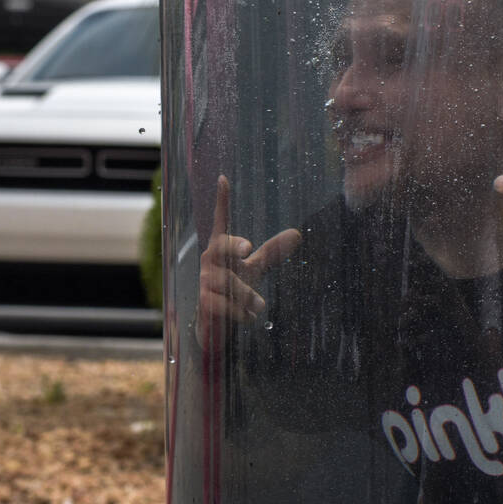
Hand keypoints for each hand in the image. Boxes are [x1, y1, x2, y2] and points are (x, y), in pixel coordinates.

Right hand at [196, 175, 301, 350]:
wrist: (218, 324)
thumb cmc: (235, 290)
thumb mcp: (255, 269)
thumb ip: (272, 252)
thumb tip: (297, 233)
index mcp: (222, 250)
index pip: (221, 222)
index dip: (222, 202)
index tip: (224, 179)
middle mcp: (210, 262)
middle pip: (219, 246)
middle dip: (233, 245)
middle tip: (248, 250)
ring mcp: (205, 282)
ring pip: (229, 282)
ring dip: (249, 296)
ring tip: (259, 305)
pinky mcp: (204, 303)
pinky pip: (225, 305)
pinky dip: (243, 313)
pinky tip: (249, 318)